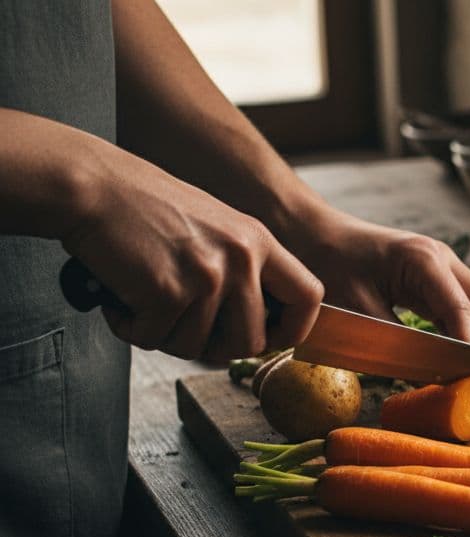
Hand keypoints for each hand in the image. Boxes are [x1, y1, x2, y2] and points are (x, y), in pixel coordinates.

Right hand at [63, 151, 323, 361]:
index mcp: (259, 241)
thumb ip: (241, 268)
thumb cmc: (146, 208)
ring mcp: (207, 275)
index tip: (269, 338)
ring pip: (197, 347)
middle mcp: (241, 258)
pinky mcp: (168, 291)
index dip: (294, 329)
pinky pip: (154, 339)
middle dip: (215, 348)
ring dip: (164, 335)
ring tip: (143, 301)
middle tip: (183, 328)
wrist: (93, 186)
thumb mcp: (216, 226)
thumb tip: (256, 328)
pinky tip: (121, 300)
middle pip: (251, 341)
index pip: (309, 296)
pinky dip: (131, 329)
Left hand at [281, 206, 469, 349]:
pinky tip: (460, 358)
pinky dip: (466, 332)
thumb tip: (426, 379)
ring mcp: (442, 266)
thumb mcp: (356, 309)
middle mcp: (443, 258)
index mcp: (424, 260)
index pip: (462, 309)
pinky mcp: (435, 277)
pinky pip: (463, 307)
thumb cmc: (328, 265)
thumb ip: (395, 342)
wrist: (313, 234)